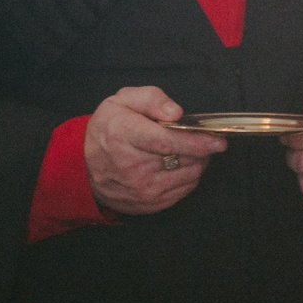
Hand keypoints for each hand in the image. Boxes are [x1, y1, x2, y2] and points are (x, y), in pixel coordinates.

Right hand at [84, 87, 222, 216]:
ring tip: (188, 151)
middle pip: (183, 159)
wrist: (84, 167)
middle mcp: (133, 166)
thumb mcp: (121, 101)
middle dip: (200, 149)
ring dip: (197, 163)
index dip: (196, 142)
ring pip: (188, 177)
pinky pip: (183, 191)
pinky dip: (188, 177)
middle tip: (201, 139)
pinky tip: (179, 166)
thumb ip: (152, 99)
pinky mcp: (148, 204)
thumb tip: (176, 113)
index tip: (217, 141)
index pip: (167, 141)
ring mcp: (141, 189)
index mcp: (124, 135)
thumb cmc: (107, 129)